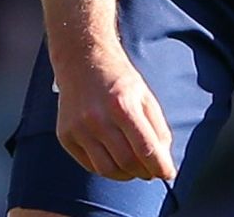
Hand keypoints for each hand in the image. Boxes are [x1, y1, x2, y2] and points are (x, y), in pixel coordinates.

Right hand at [53, 50, 176, 182]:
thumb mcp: (145, 96)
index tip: (168, 173)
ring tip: (133, 166)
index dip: (161, 167)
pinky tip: (113, 157)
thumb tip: (163, 162)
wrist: (82, 60)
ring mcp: (78, 128)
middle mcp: (97, 118)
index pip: (146, 149)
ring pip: (107, 170)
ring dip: (126, 175)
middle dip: (144, 172)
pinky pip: (90, 165)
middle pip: (127, 163)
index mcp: (122, 105)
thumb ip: (158, 129)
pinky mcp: (65, 135)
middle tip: (151, 170)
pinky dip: (106, 167)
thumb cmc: (118, 79)